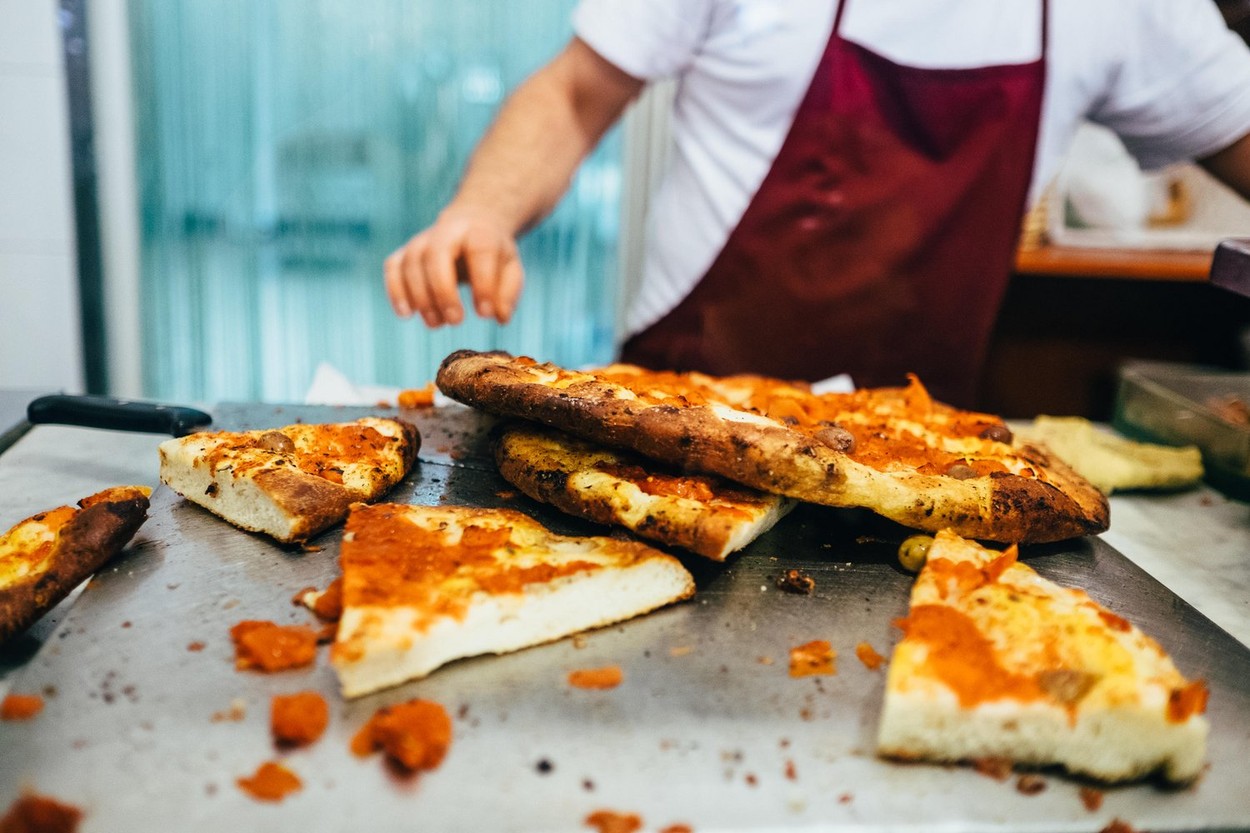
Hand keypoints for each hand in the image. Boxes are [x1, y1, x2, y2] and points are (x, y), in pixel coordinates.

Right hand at [384, 207, 523, 326]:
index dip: (482, 284)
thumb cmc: (493, 254)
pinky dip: (396, 291)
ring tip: (437, 323)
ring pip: (411, 263)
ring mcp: (422, 240)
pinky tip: (407, 314)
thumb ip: (507, 293)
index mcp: (479, 232)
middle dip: (443, 291)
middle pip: (436, 255)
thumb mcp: (510, 269)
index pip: (479, 252)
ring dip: (421, 298)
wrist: (471, 226)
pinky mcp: (405, 252)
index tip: (485, 314)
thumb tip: (498, 317)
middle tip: (456, 321)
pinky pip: (393, 267)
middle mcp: (446, 231)